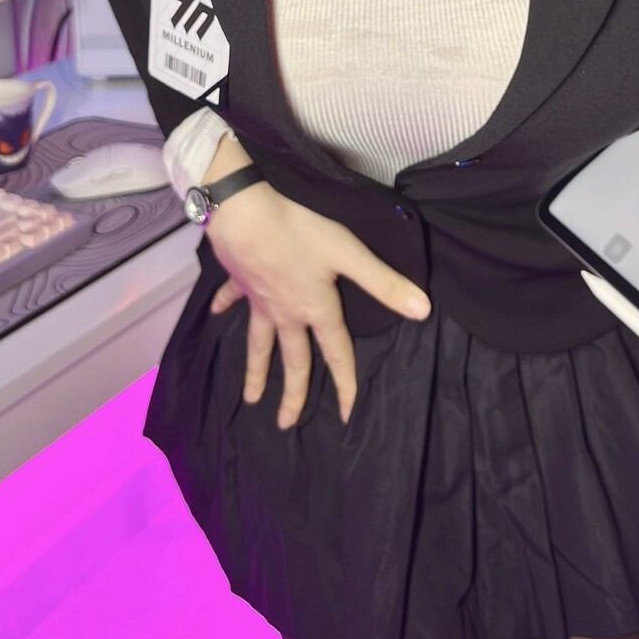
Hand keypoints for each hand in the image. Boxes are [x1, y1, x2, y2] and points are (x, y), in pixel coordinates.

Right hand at [205, 183, 429, 429]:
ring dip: (255, 370)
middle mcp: (286, 313)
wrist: (244, 214)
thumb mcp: (349, 255)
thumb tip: (422, 310)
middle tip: (285, 424)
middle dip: (292, 394)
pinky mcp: (239, 280)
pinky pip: (231, 299)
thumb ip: (384, 283)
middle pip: (292, 360)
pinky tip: (215, 315)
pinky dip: (224, 307)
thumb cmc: (300, 231)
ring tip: (250, 399)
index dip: (346, 384)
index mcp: (315, 309)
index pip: (336, 353)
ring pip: (258, 343)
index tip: (347, 415)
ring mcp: (259, 300)